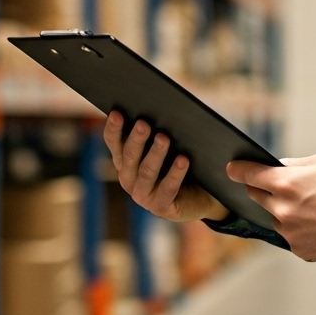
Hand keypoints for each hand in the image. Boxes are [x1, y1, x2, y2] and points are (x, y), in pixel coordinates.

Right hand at [103, 111, 228, 222]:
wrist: (201, 194)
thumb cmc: (179, 161)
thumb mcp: (167, 145)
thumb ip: (156, 131)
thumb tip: (156, 107)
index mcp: (125, 160)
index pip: (114, 142)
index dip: (114, 129)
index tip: (117, 113)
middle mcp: (129, 178)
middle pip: (129, 156)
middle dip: (136, 139)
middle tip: (143, 123)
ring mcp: (143, 195)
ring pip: (146, 172)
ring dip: (155, 154)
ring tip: (164, 138)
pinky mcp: (161, 207)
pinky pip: (168, 189)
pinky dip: (175, 174)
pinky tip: (183, 160)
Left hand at [227, 155, 315, 262]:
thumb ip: (293, 165)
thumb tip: (275, 167)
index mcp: (286, 183)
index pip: (249, 175)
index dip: (238, 170)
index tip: (232, 169)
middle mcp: (283, 209)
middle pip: (256, 196)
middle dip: (264, 189)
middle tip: (283, 187)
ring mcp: (289, 232)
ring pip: (275, 218)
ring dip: (284, 211)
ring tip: (313, 208)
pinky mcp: (299, 249)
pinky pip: (290, 236)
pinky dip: (299, 229)